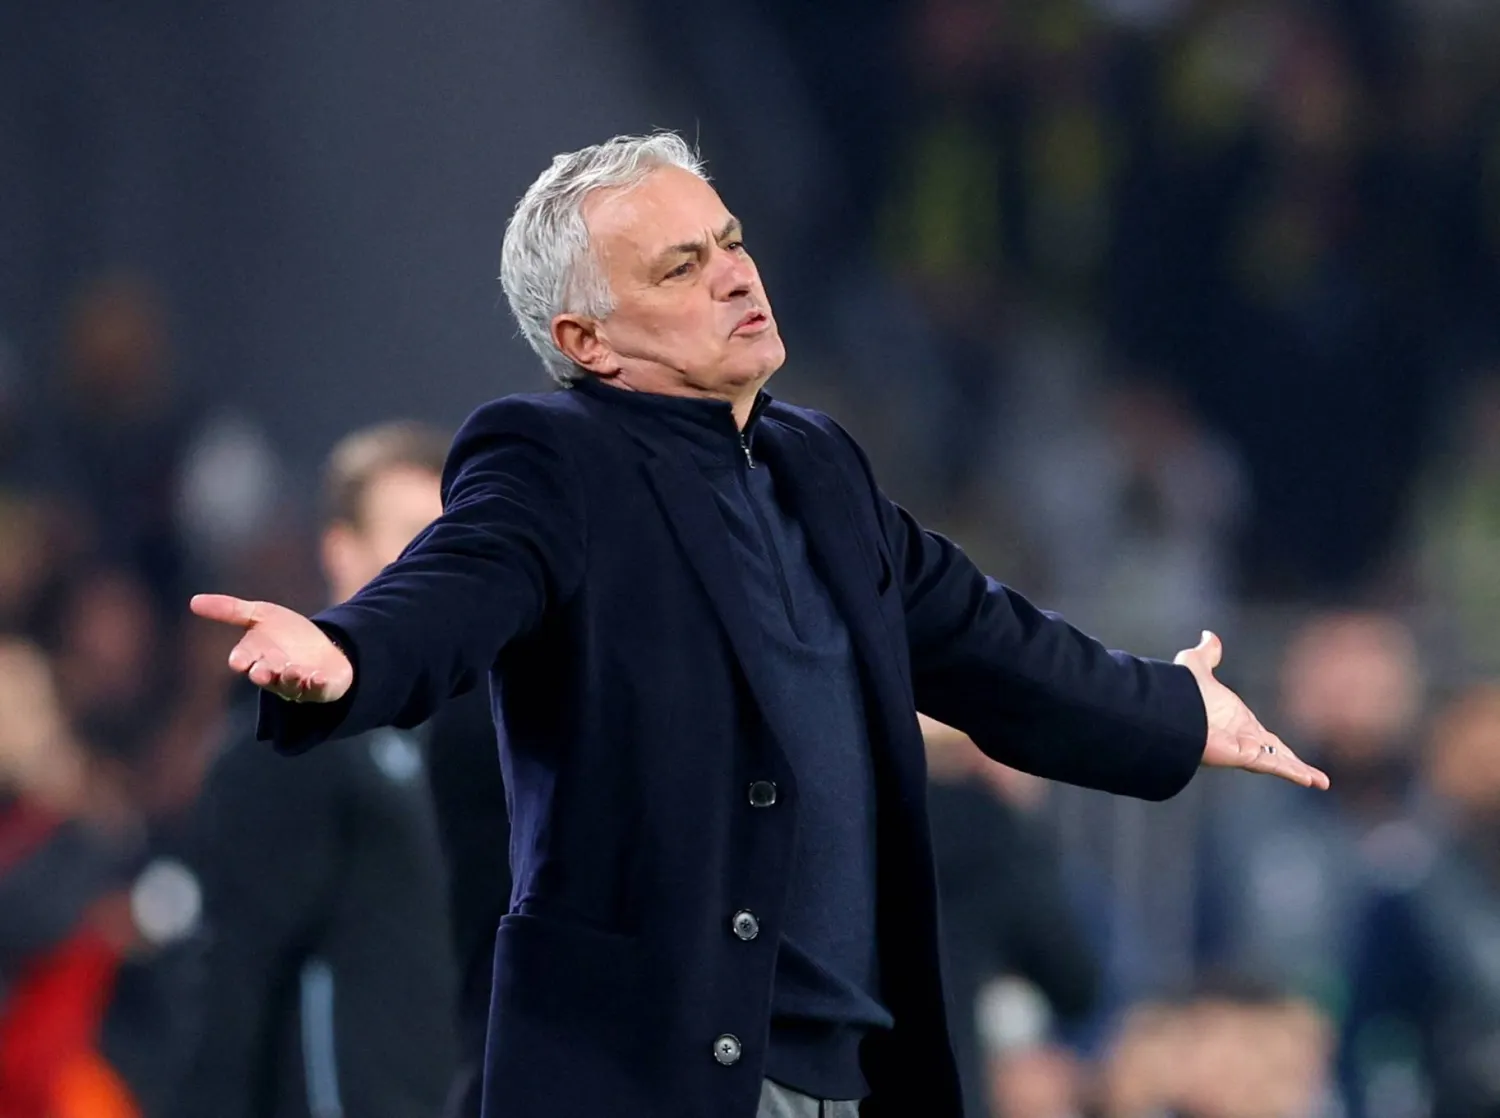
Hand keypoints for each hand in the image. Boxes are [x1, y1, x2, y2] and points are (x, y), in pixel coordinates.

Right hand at [190, 594, 353, 703]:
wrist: (323, 649)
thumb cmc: (285, 634)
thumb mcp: (260, 615)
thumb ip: (229, 610)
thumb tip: (192, 601)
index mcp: (256, 656)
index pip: (244, 659)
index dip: (241, 660)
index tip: (238, 661)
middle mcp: (274, 673)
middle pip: (264, 675)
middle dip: (263, 674)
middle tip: (261, 672)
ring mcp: (298, 683)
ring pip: (290, 685)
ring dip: (290, 679)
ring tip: (294, 671)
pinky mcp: (321, 688)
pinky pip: (319, 689)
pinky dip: (318, 684)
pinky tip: (319, 678)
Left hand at [1175, 630, 1328, 789]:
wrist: (1167, 711)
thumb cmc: (1179, 691)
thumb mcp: (1197, 665)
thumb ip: (1208, 654)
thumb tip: (1209, 636)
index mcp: (1234, 720)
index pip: (1261, 734)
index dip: (1274, 743)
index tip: (1285, 750)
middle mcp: (1240, 737)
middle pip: (1274, 752)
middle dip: (1292, 762)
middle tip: (1311, 776)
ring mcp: (1243, 748)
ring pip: (1279, 761)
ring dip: (1299, 771)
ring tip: (1319, 782)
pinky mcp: (1244, 756)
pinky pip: (1275, 764)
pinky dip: (1294, 771)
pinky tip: (1313, 780)